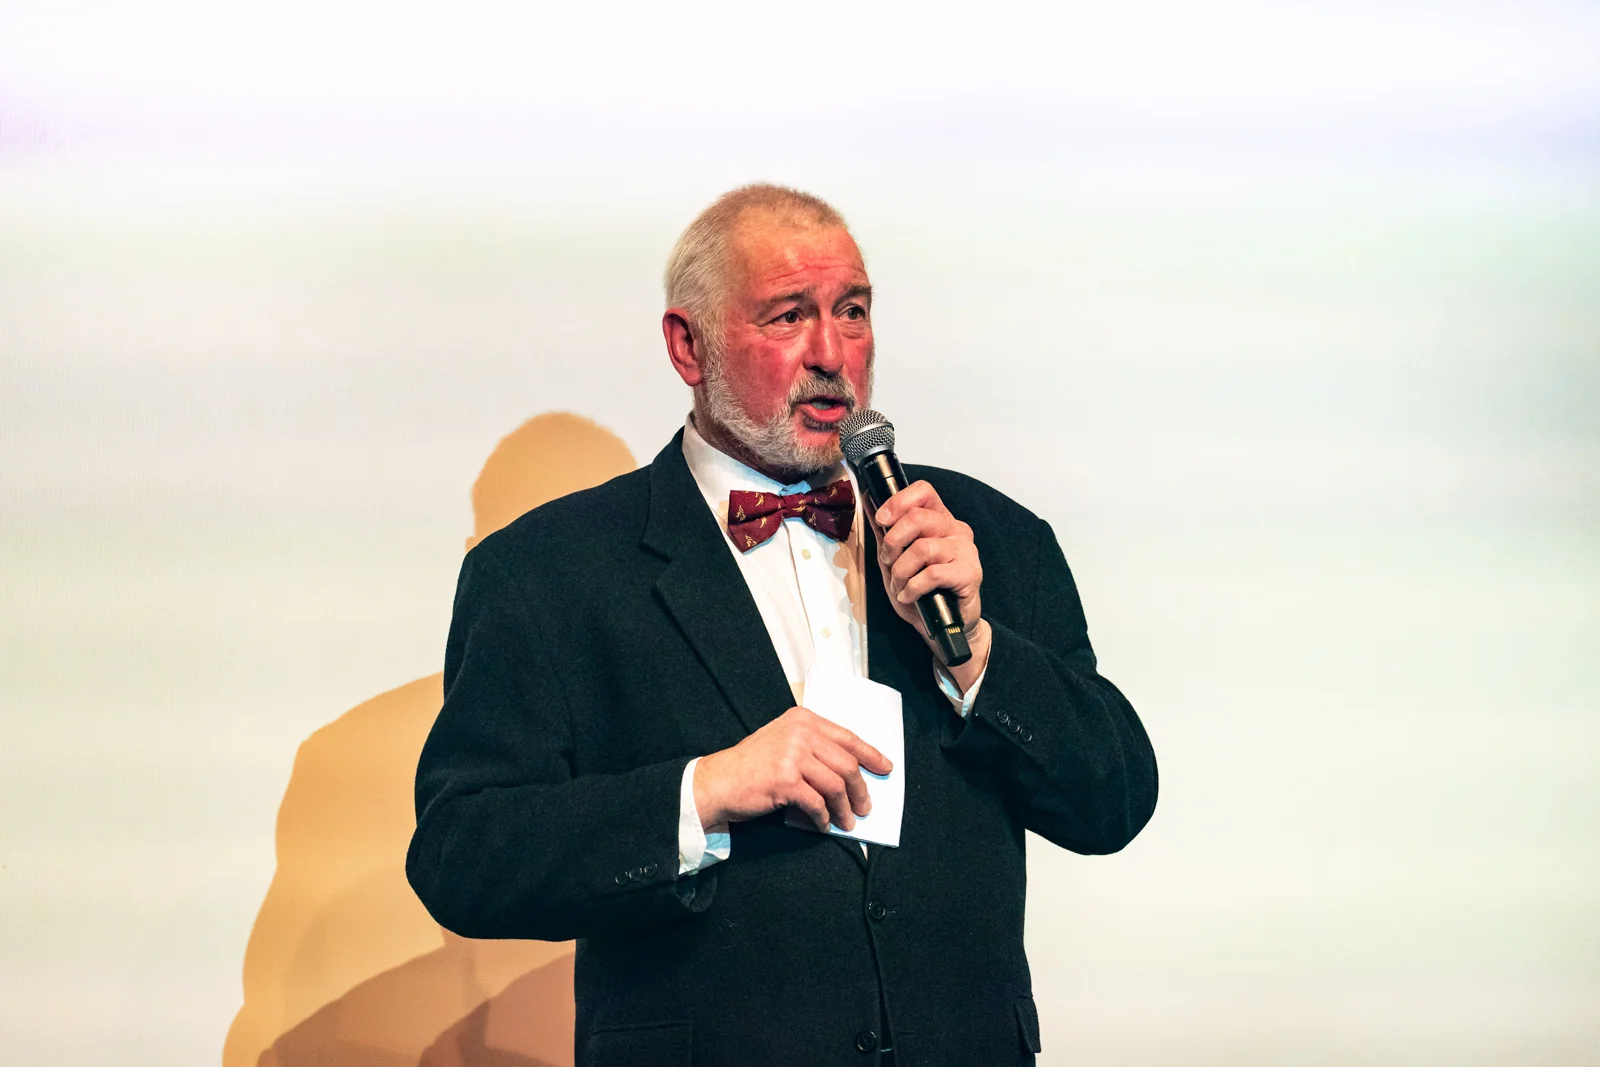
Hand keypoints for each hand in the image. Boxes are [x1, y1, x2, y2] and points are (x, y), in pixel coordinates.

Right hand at [694, 706, 892, 832]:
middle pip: (846, 764)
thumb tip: (851, 771)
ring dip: (845, 809)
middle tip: (865, 807)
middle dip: (860, 790)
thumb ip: (814, 747)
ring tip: (847, 822)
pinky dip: (824, 818)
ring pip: (835, 785)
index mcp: (803, 719)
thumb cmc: (752, 765)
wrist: (718, 781)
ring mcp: (792, 755)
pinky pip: (817, 803)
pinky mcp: (785, 780)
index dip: (871, 755)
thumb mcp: (784, 742)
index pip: (847, 737)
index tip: (885, 768)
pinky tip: (824, 825)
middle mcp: (800, 732)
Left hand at [870, 481, 990, 685]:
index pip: (923, 492)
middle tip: (888, 561)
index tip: (882, 519)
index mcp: (939, 519)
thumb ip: (885, 531)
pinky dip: (913, 587)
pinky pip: (932, 573)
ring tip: (899, 585)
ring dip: (901, 570)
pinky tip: (909, 595)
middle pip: (918, 517)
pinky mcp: (969, 573)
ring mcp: (965, 551)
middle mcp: (955, 530)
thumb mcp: (896, 558)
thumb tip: (868, 501)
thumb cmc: (923, 590)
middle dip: (893, 542)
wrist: (945, 625)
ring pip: (922, 548)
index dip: (898, 502)